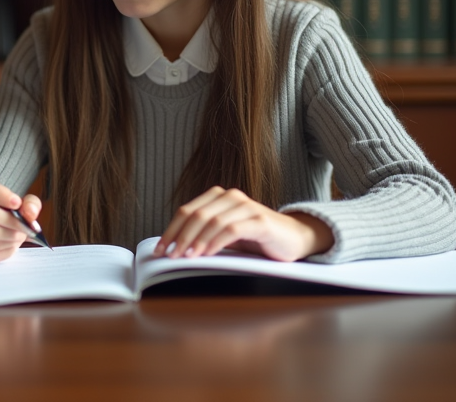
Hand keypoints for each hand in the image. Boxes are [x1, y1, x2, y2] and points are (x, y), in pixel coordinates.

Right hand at [0, 182, 41, 262]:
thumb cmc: (1, 211)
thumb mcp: (14, 200)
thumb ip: (29, 202)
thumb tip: (30, 213)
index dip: (5, 196)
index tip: (18, 203)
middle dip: (14, 222)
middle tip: (27, 226)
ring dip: (13, 237)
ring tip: (21, 235)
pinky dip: (9, 249)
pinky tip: (12, 244)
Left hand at [153, 186, 333, 261]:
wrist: (295, 238)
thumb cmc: (257, 238)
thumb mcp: (227, 236)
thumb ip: (205, 235)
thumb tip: (174, 248)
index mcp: (219, 197)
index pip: (187, 211)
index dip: (171, 229)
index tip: (160, 249)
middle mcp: (231, 197)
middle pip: (196, 215)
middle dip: (179, 236)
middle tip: (169, 255)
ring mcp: (246, 207)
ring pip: (212, 221)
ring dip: (195, 240)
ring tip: (185, 256)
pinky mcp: (259, 221)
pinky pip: (231, 229)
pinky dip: (215, 242)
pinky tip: (206, 254)